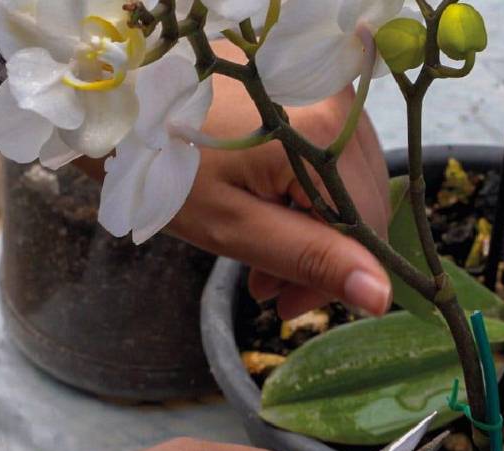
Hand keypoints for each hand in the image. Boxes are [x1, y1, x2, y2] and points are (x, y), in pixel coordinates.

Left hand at [167, 41, 391, 318]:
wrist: (122, 111)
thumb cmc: (164, 171)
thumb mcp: (232, 227)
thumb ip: (309, 258)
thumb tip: (381, 294)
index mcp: (323, 139)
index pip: (367, 228)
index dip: (334, 279)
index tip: (286, 305)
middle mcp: (336, 106)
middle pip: (359, 205)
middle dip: (320, 256)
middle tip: (267, 289)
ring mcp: (322, 92)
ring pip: (345, 184)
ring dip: (311, 227)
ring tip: (260, 253)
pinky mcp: (305, 92)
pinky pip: (327, 158)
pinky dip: (304, 193)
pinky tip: (269, 210)